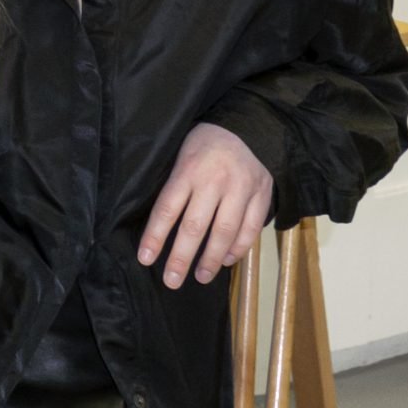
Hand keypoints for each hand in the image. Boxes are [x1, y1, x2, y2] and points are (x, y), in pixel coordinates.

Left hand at [140, 122, 272, 288]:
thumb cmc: (204, 142)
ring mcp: (241, 189)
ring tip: (201, 277)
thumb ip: (174, 185)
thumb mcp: (180, 154)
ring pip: (224, 232)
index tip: (145, 258)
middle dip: (181, 258)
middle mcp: (214, 182)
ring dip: (211, 259)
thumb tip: (158, 223)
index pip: (167, 209)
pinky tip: (226, 260)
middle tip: (171, 281)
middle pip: (195, 227)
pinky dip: (238, 248)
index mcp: (188, 170)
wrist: (247, 125)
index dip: (155, 237)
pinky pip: (250, 229)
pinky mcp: (261, 195)